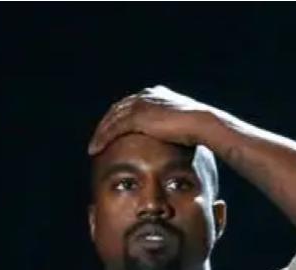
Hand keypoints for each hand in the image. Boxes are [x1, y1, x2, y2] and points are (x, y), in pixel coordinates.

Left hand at [87, 85, 218, 154]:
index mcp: (155, 94)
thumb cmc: (199, 128)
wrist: (202, 123)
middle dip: (106, 125)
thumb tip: (175, 139)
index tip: (114, 131)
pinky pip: (113, 129)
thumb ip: (173, 127)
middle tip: (98, 140)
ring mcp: (140, 105)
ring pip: (112, 119)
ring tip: (93, 147)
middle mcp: (145, 96)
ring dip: (100, 134)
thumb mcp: (183, 124)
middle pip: (117, 110)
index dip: (120, 118)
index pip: (130, 105)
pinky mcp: (136, 116)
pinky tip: (95, 149)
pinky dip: (102, 139)